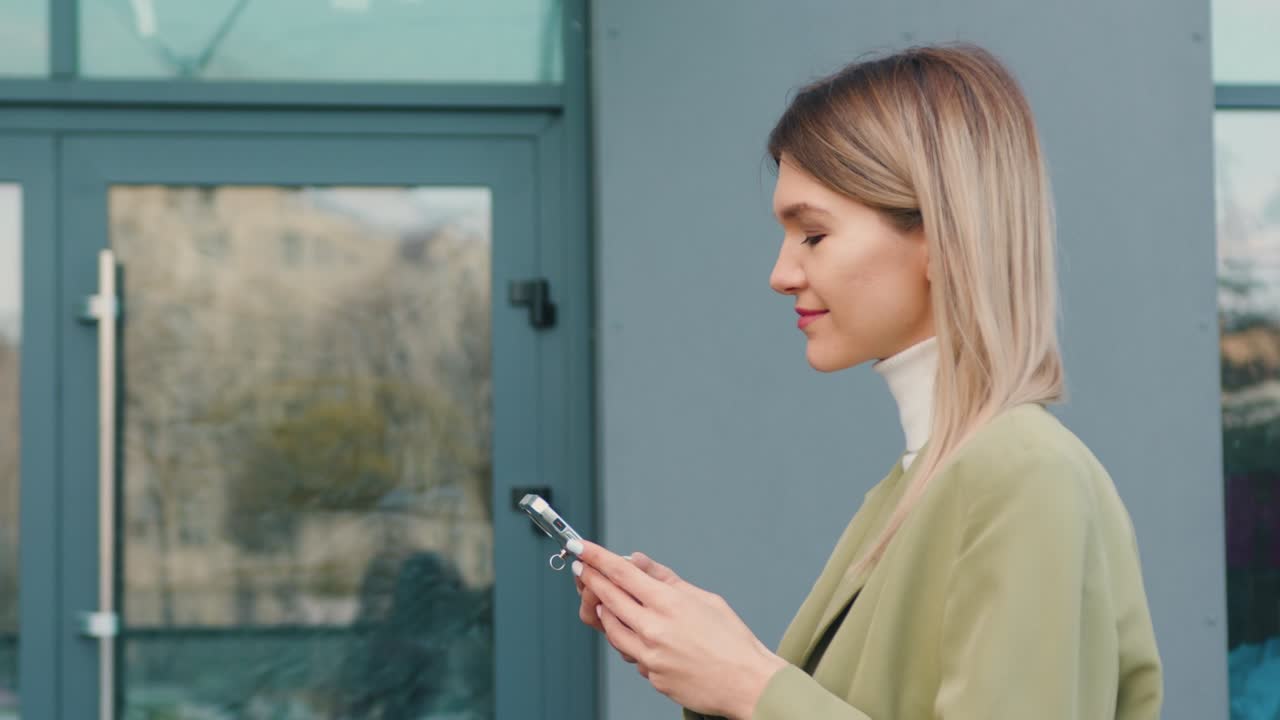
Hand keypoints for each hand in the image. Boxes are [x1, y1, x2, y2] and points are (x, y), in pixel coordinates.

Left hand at [571, 541, 788, 719]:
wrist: (747, 683)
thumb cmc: (731, 639)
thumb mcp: (703, 598)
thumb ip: (665, 578)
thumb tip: (637, 560)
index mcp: (669, 603)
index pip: (622, 573)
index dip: (597, 558)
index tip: (582, 548)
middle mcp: (654, 629)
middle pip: (609, 598)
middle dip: (591, 580)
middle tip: (581, 569)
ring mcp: (650, 656)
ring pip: (612, 629)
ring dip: (604, 612)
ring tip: (602, 601)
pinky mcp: (652, 677)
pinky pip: (631, 654)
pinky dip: (630, 641)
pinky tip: (636, 633)